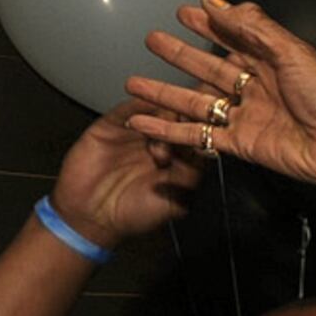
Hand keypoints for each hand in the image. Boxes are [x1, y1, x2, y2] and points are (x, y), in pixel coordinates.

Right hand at [46, 107, 201, 249]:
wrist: (90, 216)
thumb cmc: (134, 215)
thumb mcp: (174, 201)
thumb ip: (191, 176)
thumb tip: (208, 153)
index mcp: (182, 161)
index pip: (202, 137)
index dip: (212, 127)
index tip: (224, 115)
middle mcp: (163, 143)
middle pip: (182, 117)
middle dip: (193, 108)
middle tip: (202, 98)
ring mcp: (139, 132)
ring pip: (158, 110)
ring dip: (167, 109)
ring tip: (173, 107)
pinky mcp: (114, 125)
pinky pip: (128, 110)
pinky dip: (138, 105)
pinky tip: (144, 103)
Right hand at [126, 0, 315, 193]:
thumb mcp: (293, 52)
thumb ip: (254, 27)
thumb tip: (220, 3)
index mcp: (274, 60)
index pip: (234, 37)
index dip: (209, 24)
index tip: (185, 11)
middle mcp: (259, 87)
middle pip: (210, 67)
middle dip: (181, 54)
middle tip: (153, 40)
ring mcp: (248, 116)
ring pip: (198, 102)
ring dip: (166, 92)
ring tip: (134, 82)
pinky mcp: (242, 144)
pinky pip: (199, 135)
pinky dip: (170, 130)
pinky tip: (145, 120)